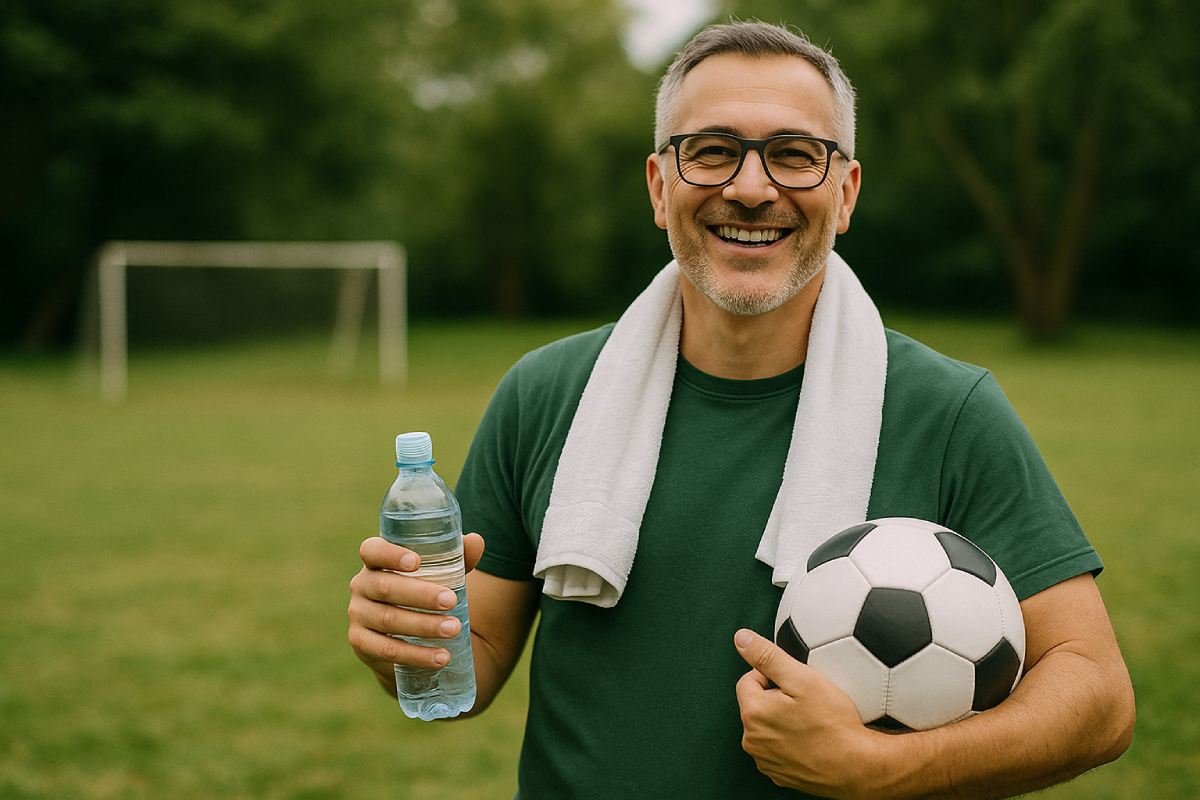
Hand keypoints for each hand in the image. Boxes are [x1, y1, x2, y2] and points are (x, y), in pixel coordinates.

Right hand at [347, 533, 485, 692]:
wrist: (405, 636)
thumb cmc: (424, 591)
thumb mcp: (439, 573)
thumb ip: (457, 557)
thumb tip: (476, 541)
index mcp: (376, 562)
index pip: (372, 550)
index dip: (391, 554)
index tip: (416, 562)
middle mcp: (361, 585)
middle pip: (386, 587)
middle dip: (421, 595)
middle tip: (451, 600)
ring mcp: (358, 615)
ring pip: (388, 620)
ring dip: (423, 625)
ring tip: (454, 629)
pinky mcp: (362, 643)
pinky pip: (388, 650)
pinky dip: (416, 654)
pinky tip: (440, 657)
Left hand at [734, 629, 884, 796]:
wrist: (857, 766)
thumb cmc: (833, 722)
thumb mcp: (802, 678)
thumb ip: (768, 656)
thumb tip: (741, 638)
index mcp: (753, 713)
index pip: (749, 680)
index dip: (773, 677)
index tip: (796, 686)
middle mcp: (751, 740)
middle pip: (756, 704)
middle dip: (775, 699)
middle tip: (805, 704)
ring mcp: (764, 760)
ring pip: (765, 727)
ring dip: (780, 721)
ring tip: (809, 723)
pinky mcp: (777, 774)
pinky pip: (775, 749)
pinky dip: (787, 743)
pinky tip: (809, 741)